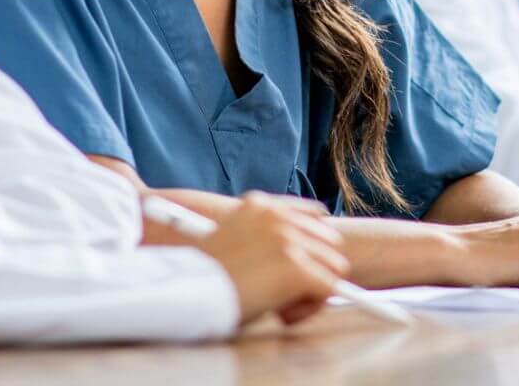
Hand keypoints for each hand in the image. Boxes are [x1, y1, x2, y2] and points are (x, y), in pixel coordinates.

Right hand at [190, 193, 348, 326]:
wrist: (184, 292)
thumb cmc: (201, 277)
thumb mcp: (231, 242)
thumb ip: (264, 242)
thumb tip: (299, 261)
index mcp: (259, 205)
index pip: (312, 214)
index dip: (314, 244)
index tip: (307, 263)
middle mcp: (277, 217)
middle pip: (330, 241)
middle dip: (314, 269)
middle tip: (285, 291)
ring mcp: (288, 240)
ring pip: (334, 267)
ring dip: (311, 291)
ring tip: (279, 304)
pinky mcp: (296, 267)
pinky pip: (328, 289)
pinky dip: (309, 308)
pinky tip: (281, 314)